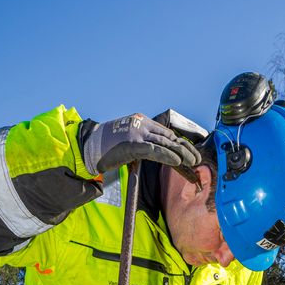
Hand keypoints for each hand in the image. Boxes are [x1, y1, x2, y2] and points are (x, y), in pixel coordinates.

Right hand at [84, 114, 200, 172]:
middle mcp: (141, 125)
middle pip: (168, 137)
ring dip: (181, 153)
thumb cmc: (107, 147)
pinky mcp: (132, 145)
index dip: (179, 142)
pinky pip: (154, 151)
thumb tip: (158, 152)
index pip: (165, 132)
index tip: (190, 151)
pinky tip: (178, 161)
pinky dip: (167, 156)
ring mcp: (137, 134)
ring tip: (193, 161)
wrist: (88, 145)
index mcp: (141, 122)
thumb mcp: (128, 140)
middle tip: (197, 158)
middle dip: (184, 148)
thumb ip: (143, 143)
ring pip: (165, 143)